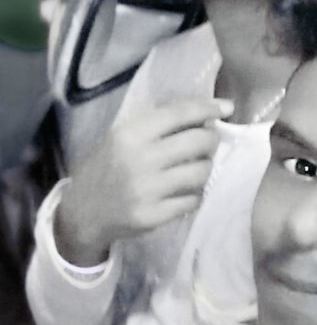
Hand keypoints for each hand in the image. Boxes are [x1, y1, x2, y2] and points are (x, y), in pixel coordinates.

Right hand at [56, 98, 232, 265]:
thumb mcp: (120, 137)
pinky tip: (185, 191)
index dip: (208, 108)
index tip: (226, 107)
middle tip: (208, 142)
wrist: (81, 212)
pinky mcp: (153, 216)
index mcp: (130, 133)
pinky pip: (193, 200)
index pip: (180, 113)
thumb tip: (201, 113)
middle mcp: (140, 159)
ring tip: (196, 166)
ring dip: (205, 167)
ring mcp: (147, 190)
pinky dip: (195, 194)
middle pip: (199, 141)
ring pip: (202, 172)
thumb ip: (155, 124)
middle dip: (211, 139)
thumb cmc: (106, 167)